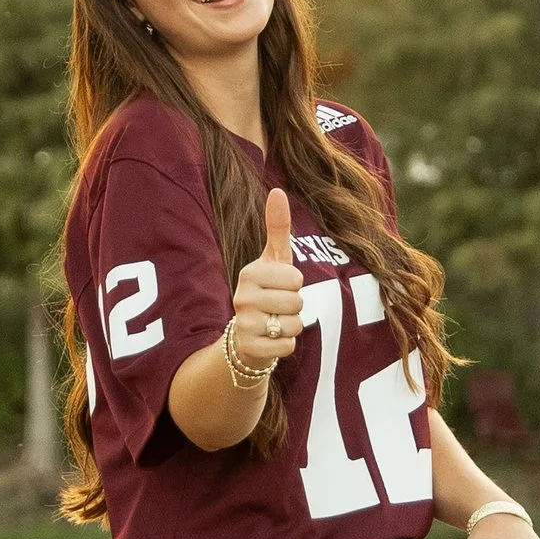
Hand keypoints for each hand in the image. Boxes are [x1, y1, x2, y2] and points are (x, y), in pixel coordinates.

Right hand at [229, 188, 305, 372]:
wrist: (246, 337)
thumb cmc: (267, 292)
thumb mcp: (273, 261)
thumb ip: (277, 228)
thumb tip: (277, 190)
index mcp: (250, 273)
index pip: (296, 279)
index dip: (296, 286)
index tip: (280, 287)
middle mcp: (242, 297)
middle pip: (297, 303)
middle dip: (295, 308)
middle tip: (278, 308)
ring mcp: (243, 323)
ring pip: (293, 325)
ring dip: (292, 328)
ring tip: (275, 324)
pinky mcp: (249, 348)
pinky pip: (287, 347)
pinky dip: (286, 346)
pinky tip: (272, 341)